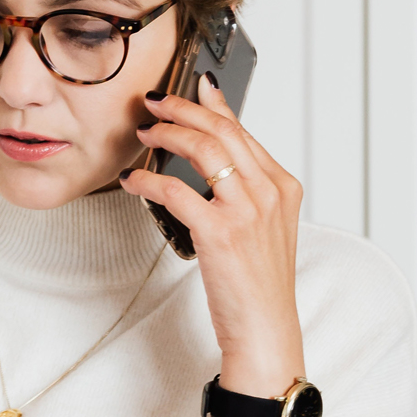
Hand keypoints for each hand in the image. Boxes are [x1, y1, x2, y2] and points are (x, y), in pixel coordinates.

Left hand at [118, 72, 305, 416]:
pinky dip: (148, 179)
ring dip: (166, 133)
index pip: (243, 131)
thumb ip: (243, 190)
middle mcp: (270, 192)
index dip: (213, 105)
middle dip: (182, 108)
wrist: (266, 329)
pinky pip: (175, 190)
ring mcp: (248, 210)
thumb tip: (210, 160)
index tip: (192, 87)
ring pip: (202, 149)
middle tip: (154, 101)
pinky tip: (133, 179)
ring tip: (143, 131)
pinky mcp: (220, 232)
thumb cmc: (258, 283)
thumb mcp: (263, 227)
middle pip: (221, 130)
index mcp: (283, 185)